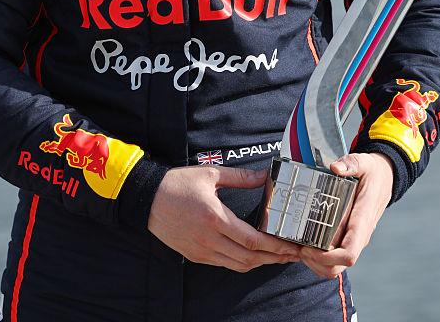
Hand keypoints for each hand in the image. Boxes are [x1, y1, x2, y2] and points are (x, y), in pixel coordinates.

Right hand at [148, 165, 301, 270]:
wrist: (147, 199)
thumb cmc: (178, 184)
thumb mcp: (210, 174)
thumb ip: (240, 177)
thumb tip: (264, 176)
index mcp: (215, 218)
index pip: (252, 239)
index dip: (274, 246)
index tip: (291, 246)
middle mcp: (209, 239)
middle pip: (249, 258)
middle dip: (274, 258)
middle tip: (291, 255)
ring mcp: (202, 250)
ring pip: (238, 265)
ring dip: (260, 263)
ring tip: (276, 257)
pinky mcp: (195, 256)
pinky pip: (224, 264)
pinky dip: (242, 262)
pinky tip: (252, 255)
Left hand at [300, 151, 393, 278]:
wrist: (385, 177)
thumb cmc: (372, 172)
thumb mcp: (363, 162)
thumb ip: (351, 164)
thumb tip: (335, 169)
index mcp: (362, 221)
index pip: (349, 253)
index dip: (328, 258)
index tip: (309, 248)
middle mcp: (359, 236)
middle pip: (339, 266)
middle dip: (317, 263)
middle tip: (299, 248)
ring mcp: (354, 239)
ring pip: (336, 266)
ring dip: (316, 263)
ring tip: (299, 247)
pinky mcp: (349, 237)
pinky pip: (335, 258)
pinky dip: (319, 258)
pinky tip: (306, 244)